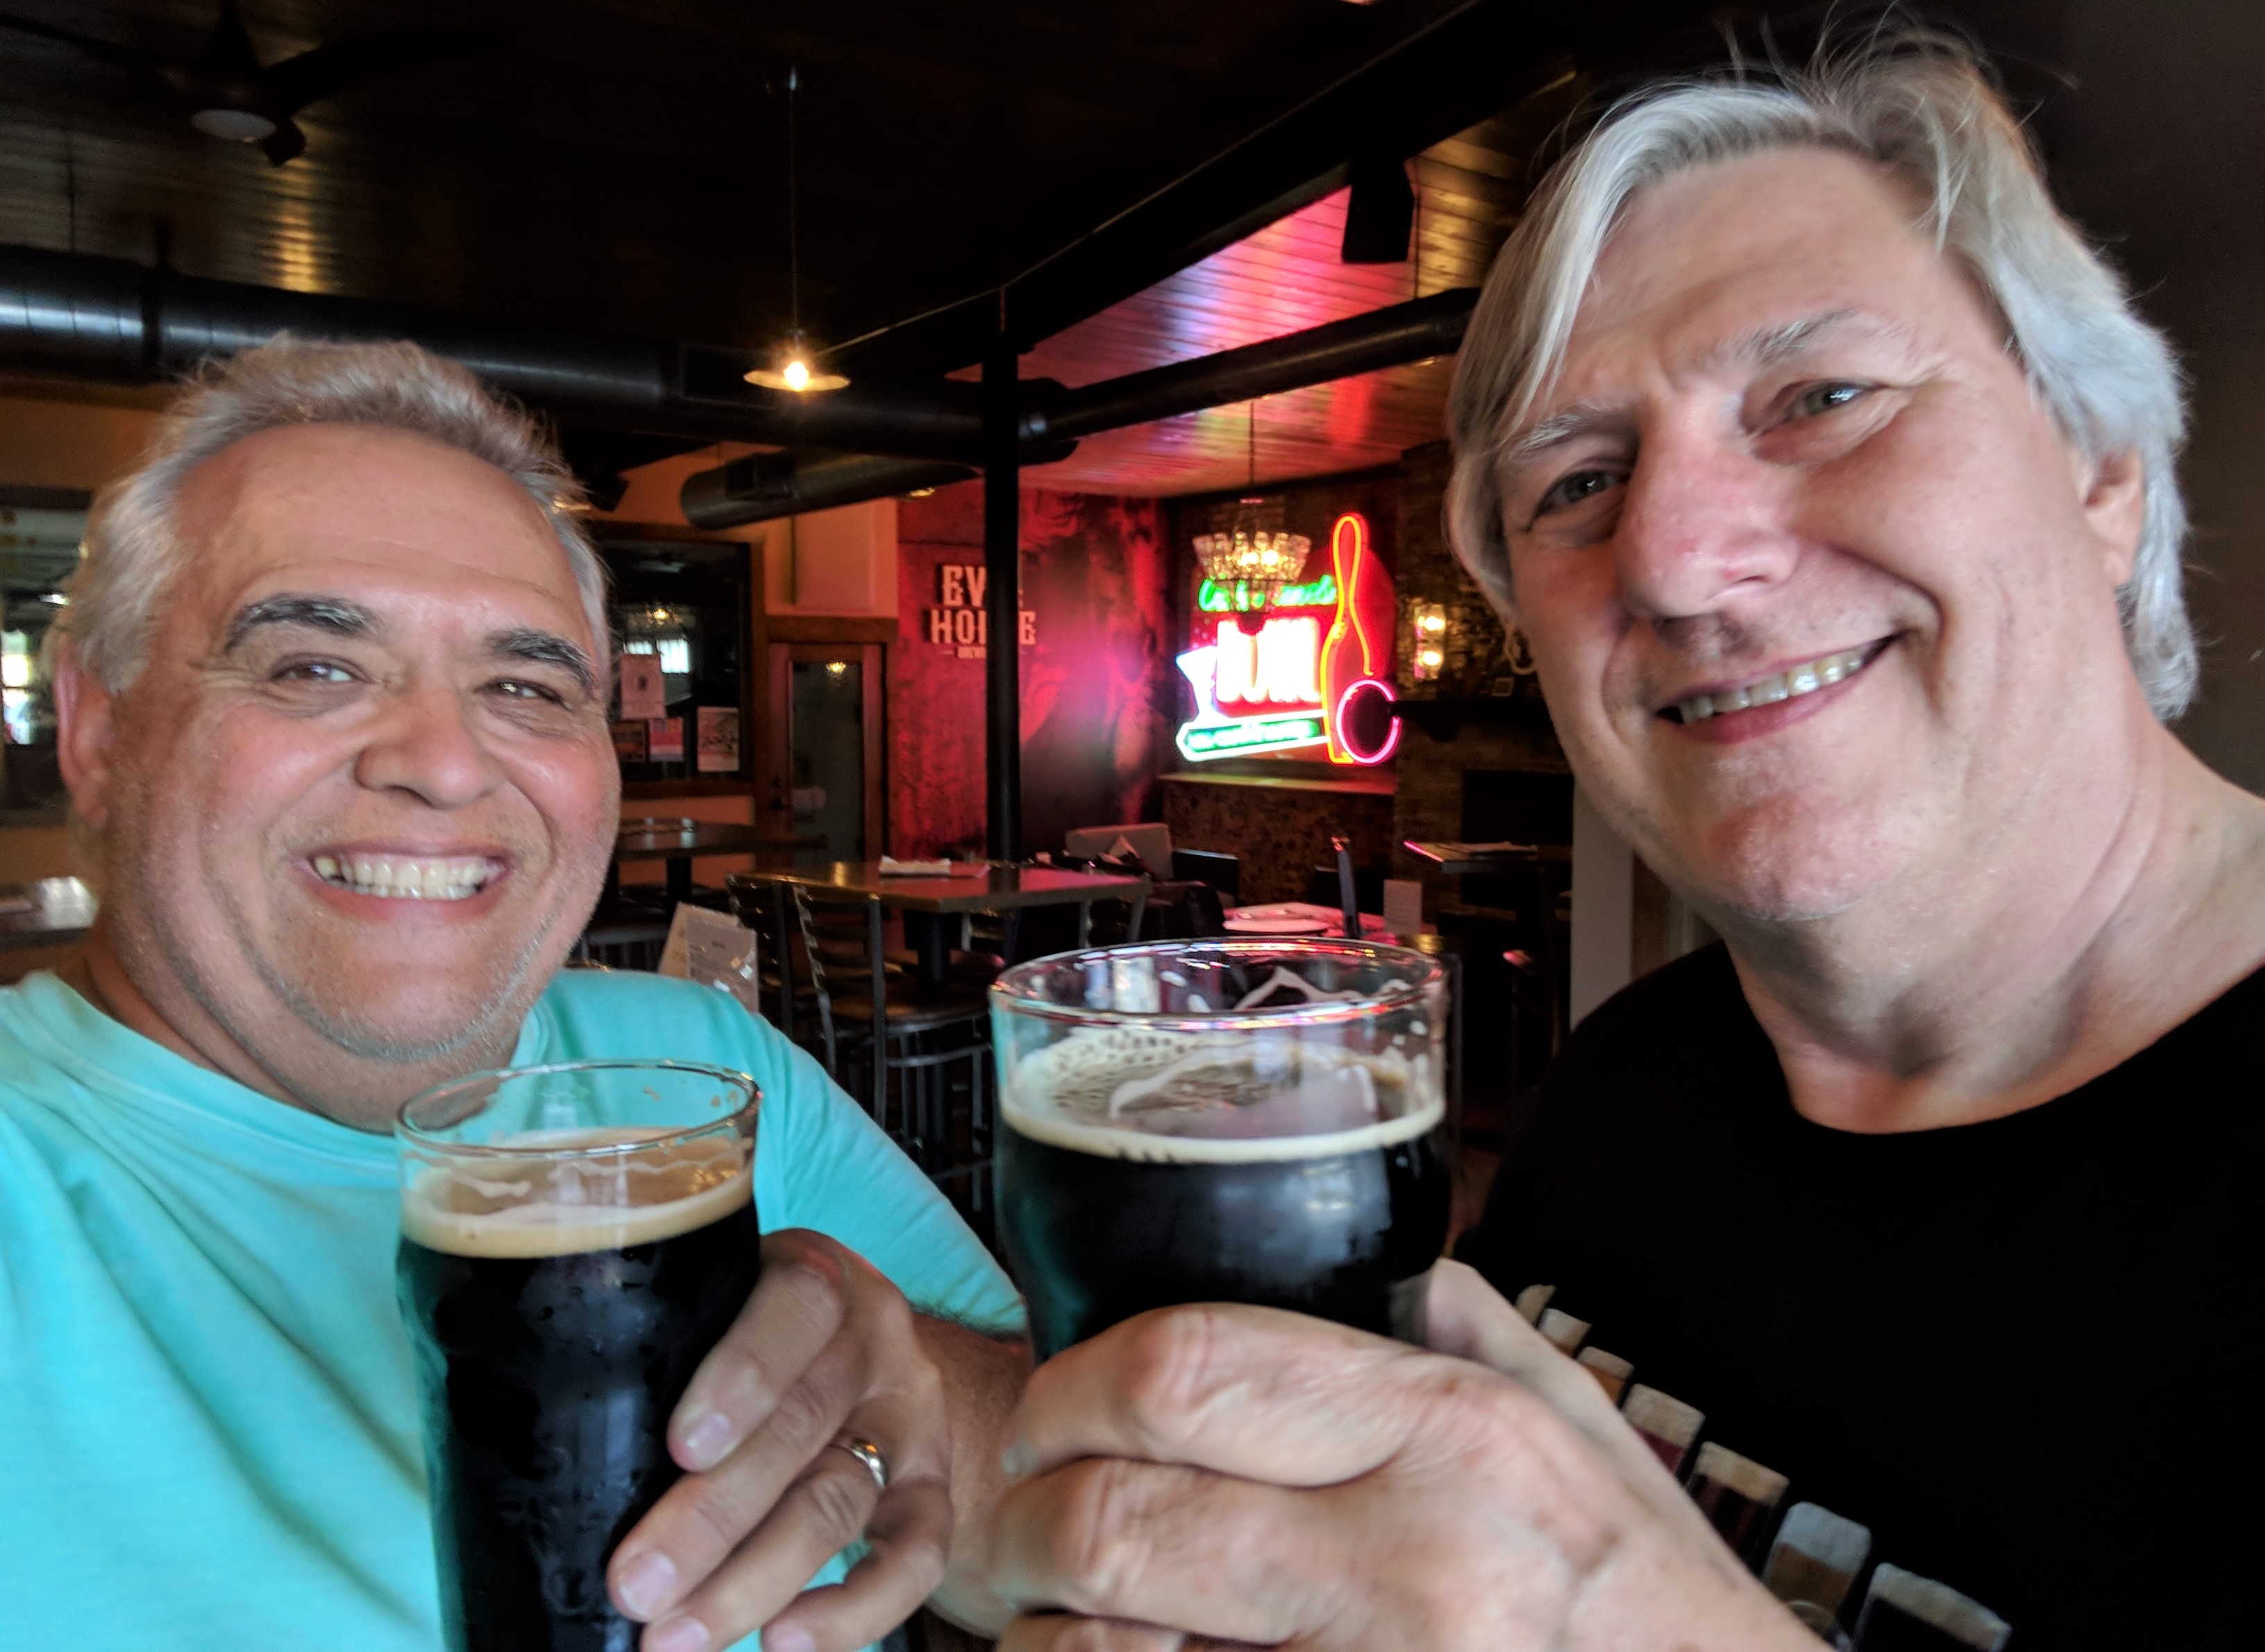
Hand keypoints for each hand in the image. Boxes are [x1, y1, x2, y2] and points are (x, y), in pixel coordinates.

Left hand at [606, 1229, 953, 1651]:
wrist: (866, 1353)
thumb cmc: (749, 1333)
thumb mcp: (718, 1304)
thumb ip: (669, 1343)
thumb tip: (552, 1440)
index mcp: (818, 1278)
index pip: (797, 1311)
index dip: (744, 1376)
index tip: (680, 1447)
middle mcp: (875, 1344)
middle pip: (804, 1428)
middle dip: (714, 1517)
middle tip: (636, 1586)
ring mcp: (910, 1419)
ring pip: (843, 1499)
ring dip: (755, 1579)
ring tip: (675, 1637)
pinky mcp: (933, 1489)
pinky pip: (918, 1556)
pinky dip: (856, 1610)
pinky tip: (784, 1642)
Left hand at [983, 1262, 1814, 1651]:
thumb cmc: (1642, 1596)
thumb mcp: (1573, 1429)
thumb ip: (1458, 1328)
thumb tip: (1352, 1261)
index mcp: (1454, 1435)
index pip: (1192, 1368)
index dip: (1075, 1383)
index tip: (1051, 1406)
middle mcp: (1415, 1563)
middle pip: (1119, 1516)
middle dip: (1025, 1516)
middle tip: (1018, 1514)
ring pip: (1107, 1651)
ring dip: (1044, 1629)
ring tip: (1051, 1610)